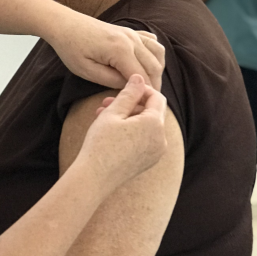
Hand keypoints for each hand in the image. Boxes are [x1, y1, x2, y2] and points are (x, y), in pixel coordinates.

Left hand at [46, 11, 164, 90]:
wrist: (65, 24)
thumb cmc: (71, 48)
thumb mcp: (86, 71)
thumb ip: (110, 80)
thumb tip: (129, 87)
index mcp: (120, 50)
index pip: (142, 77)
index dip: (144, 93)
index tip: (142, 107)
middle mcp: (131, 39)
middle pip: (154, 66)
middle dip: (154, 85)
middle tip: (147, 101)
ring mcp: (132, 33)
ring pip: (158, 53)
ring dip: (157, 70)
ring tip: (148, 85)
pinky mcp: (130, 31)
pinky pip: (152, 42)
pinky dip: (155, 55)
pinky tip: (147, 65)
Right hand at [74, 75, 167, 193]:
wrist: (95, 177)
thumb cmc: (101, 143)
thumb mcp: (113, 113)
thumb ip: (129, 93)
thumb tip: (139, 78)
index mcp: (155, 124)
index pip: (156, 97)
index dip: (141, 89)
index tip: (122, 89)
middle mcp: (161, 139)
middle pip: (152, 112)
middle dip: (132, 104)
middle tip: (108, 102)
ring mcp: (156, 153)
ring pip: (147, 126)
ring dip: (129, 117)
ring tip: (104, 116)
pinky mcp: (148, 162)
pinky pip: (144, 140)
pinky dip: (132, 132)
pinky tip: (111, 132)